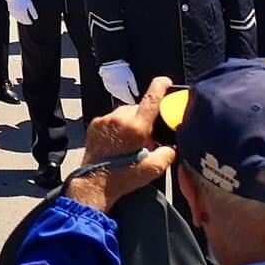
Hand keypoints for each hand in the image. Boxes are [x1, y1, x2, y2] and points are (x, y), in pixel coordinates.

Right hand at [4, 0, 38, 26]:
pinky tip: (19, 17)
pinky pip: (14, 16)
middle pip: (21, 20)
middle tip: (28, 22)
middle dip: (25, 22)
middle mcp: (17, 13)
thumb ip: (33, 11)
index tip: (31, 22)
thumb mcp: (29, 4)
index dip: (29, 21)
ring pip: (17, 19)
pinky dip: (17, 18)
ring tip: (24, 21)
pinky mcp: (10, 10)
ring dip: (21, 20)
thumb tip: (36, 18)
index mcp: (22, 12)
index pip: (26, 19)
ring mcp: (13, 12)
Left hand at [70, 75, 177, 213]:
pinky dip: (118, 127)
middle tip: (147, 139)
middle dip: (145, 120)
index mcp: (135, 127)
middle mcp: (118, 119)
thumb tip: (171, 147)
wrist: (94, 184)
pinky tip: (119, 143)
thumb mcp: (153, 169)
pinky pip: (111, 119)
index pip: (150, 100)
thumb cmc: (122, 178)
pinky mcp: (95, 124)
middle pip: (138, 109)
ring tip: (132, 144)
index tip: (165, 81)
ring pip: (124, 114)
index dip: (159, 87)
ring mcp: (104, 120)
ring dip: (131, 123)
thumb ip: (167, 154)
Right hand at [97, 60, 140, 104]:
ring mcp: (110, 87)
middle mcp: (116, 90)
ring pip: (116, 95)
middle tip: (129, 101)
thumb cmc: (122, 69)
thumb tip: (136, 94)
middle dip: (126, 100)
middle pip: (121, 98)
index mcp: (123, 89)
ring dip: (120, 97)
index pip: (127, 98)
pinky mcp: (106, 84)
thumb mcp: (131, 77)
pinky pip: (111, 91)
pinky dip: (115, 93)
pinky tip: (117, 92)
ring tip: (124, 97)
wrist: (111, 63)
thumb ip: (134, 87)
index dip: (131, 101)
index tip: (133, 102)